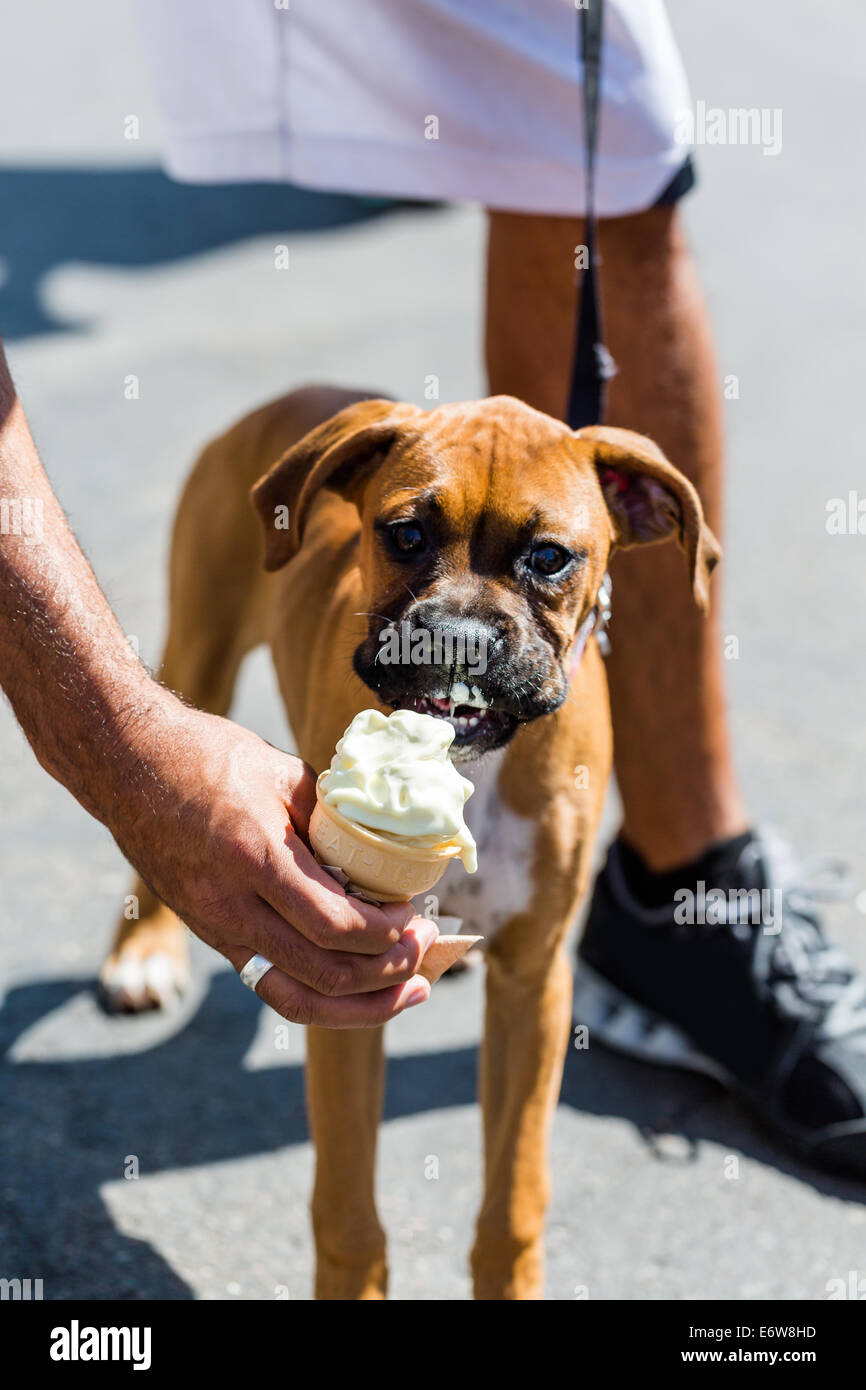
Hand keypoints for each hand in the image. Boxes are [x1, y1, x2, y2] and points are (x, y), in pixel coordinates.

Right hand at [106, 695, 437, 1026]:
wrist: (128, 766)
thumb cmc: (209, 758)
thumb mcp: (283, 774)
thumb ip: (332, 820)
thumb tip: (387, 852)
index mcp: (254, 857)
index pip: (333, 926)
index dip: (387, 935)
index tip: (416, 916)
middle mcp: (230, 906)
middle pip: (322, 974)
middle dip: (387, 972)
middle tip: (426, 949)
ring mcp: (216, 929)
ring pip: (295, 999)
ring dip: (360, 1007)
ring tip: (409, 992)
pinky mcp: (211, 937)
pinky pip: (272, 985)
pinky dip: (323, 996)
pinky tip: (360, 991)